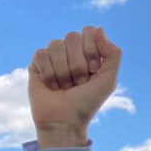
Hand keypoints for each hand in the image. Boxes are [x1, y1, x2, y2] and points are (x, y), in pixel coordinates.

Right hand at [28, 26, 121, 147]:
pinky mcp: (37, 64)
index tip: (92, 71)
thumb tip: (99, 29)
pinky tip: (51, 86)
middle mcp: (70, 51)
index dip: (91, 51)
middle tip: (78, 83)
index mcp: (88, 51)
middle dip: (77, 65)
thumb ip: (113, 54)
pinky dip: (49, 74)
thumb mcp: (109, 81)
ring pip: (56, 45)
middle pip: (72, 37)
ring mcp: (53, 56)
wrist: (66, 122)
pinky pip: (41, 54)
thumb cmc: (87, 103)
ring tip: (64, 87)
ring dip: (63, 72)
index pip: (89, 31)